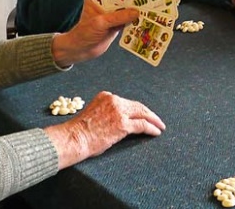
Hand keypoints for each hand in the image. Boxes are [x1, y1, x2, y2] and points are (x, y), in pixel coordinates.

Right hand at [45, 91, 165, 168]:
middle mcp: (114, 100)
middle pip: (137, 106)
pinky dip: (151, 128)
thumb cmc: (80, 131)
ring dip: (153, 120)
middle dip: (148, 113)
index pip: (126, 102)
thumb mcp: (93, 113)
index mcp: (106, 96)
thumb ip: (105, 112)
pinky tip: (156, 132)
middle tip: (157, 120)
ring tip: (160, 126)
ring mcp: (119, 112)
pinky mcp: (123, 124)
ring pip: (142, 113)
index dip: (136, 109)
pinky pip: (142, 125)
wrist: (74, 138)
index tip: (142, 115)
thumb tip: (116, 121)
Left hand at [52, 0, 138, 65]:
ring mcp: (111, 14)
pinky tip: (145, 18)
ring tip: (150, 5)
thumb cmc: (84, 33)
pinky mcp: (116, 24)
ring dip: (135, 9)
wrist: (81, 50)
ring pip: (126, 9)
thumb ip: (118, 17)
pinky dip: (135, 20)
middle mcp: (105, 3)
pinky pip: (127, 20)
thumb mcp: (101, 23)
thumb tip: (136, 12)